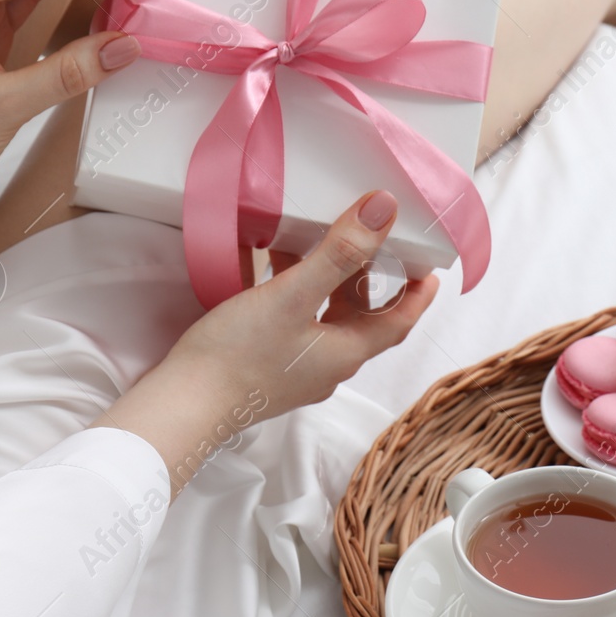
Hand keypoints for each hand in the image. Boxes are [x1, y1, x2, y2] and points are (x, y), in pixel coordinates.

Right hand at [97, 191, 439, 495]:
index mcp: (345, 352)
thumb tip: (383, 211)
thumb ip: (339, 253)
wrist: (184, 404)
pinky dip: (292, 291)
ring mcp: (295, 368)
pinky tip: (269, 265)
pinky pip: (292, 321)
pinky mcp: (266, 365)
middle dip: (368, 279)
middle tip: (372, 243)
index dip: (417, 296)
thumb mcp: (293, 295)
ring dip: (326, 280)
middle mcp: (327, 365)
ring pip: (324, 316)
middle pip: (360, 317)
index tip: (430, 271)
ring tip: (316, 240)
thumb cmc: (240, 356)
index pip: (398, 323)